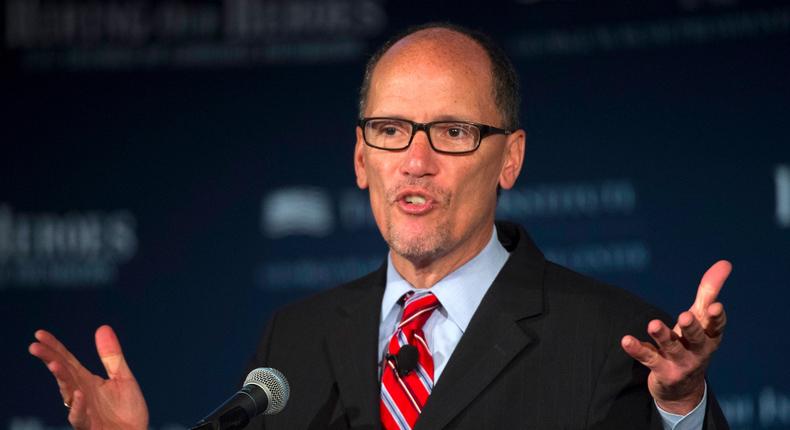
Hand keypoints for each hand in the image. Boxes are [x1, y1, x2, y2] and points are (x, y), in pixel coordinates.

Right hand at [28, 325, 148, 429]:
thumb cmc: (126, 411)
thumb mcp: (123, 378)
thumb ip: (112, 356)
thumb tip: (103, 327)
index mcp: (87, 381)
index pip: (67, 361)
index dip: (55, 347)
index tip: (40, 333)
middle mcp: (80, 394)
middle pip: (63, 374)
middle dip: (50, 359)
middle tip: (35, 346)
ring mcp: (83, 410)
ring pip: (68, 393)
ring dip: (61, 379)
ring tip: (54, 364)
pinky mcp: (90, 426)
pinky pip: (80, 417)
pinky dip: (78, 406)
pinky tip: (78, 394)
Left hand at [621, 260, 730, 414]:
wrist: (682, 388)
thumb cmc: (693, 342)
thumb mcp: (701, 318)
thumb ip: (709, 292)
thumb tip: (726, 263)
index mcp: (711, 337)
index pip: (716, 326)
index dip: (717, 317)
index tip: (716, 306)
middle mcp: (698, 351)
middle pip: (696, 338)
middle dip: (692, 327)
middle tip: (685, 315)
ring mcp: (680, 362)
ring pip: (671, 347)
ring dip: (662, 335)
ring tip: (653, 324)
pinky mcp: (661, 370)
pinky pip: (648, 358)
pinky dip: (637, 349)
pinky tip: (626, 340)